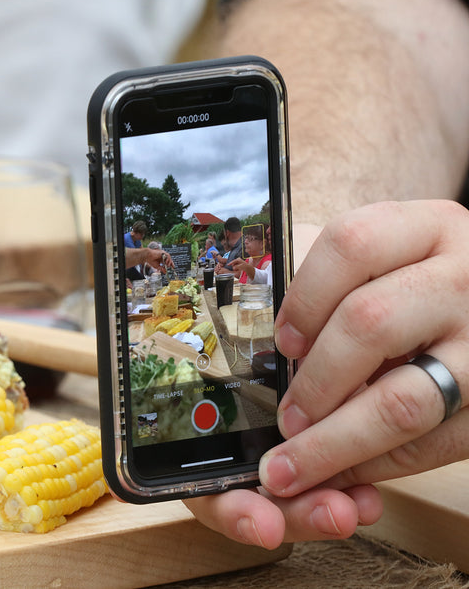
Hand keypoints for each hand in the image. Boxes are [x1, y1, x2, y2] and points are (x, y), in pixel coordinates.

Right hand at [146, 248, 171, 272]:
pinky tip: (166, 262)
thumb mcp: (157, 266)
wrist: (147, 256)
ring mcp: (163, 254)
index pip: (167, 262)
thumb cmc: (151, 260)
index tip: (172, 267)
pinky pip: (167, 255)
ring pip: (169, 257)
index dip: (170, 264)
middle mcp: (163, 257)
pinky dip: (168, 259)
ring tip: (168, 265)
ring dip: (169, 262)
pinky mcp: (163, 253)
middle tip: (172, 267)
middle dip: (171, 263)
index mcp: (161, 259)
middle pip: (169, 259)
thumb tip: (165, 272)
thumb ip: (161, 269)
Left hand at [188, 200, 468, 547]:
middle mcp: (468, 277)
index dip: (304, 297)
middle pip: (369, 323)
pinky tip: (342, 473)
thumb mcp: (392, 263)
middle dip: (313, 383)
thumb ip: (332, 283)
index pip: (352, 244)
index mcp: (428, 228)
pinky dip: (377, 466)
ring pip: (403, 401)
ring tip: (294, 464)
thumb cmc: (424, 291)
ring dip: (335, 442)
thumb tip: (254, 329)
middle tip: (284, 420)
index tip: (282, 343)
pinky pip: (432, 446)